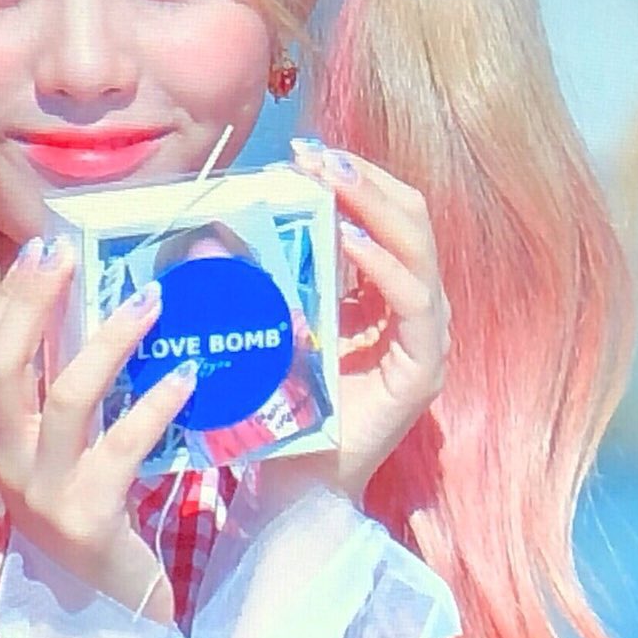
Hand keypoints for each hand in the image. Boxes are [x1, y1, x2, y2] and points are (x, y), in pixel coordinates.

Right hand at [0, 240, 198, 623]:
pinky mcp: (85, 519)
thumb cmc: (96, 512)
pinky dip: (155, 406)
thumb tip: (95, 305)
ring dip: (108, 342)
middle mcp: (3, 463)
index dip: (6, 297)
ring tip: (151, 302)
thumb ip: (65, 391)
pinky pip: (121, 448)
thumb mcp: (67, 448)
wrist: (110, 609)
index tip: (41, 246)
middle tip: (72, 254)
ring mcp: (40, 494)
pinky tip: (186, 376)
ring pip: (63, 399)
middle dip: (33, 301)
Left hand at [260, 140, 449, 508]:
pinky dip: (383, 267)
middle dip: (363, 180)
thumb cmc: (279, 410)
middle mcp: (413, 311)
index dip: (353, 177)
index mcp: (383, 295)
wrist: (293, 486)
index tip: (304, 152)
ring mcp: (424, 339)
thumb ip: (264, 283)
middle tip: (313, 155)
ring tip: (330, 181)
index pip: (385, 215)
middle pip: (410, 219)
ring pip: (418, 249)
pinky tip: (352, 241)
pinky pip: (413, 303)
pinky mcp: (422, 369)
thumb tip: (213, 234)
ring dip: (373, 207)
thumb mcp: (271, 328)